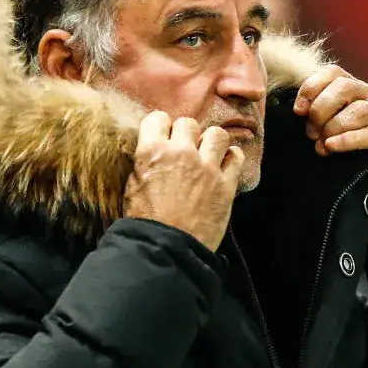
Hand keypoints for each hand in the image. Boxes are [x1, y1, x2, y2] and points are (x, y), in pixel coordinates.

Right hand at [122, 111, 245, 250]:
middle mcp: (180, 152)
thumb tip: (153, 152)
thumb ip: (144, 164)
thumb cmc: (144, 222)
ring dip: (211, 143)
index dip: (161, 128)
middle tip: (185, 152)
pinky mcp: (225, 184)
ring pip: (216, 133)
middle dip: (186, 135)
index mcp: (152, 151)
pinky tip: (224, 167)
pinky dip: (231, 159)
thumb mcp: (132, 187)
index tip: (164, 139)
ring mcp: (206, 167)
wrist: (166, 250)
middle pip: (188, 123)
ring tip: (207, 156)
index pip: (158, 118)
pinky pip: (236, 156)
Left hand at [292, 65, 367, 218]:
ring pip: (359, 109)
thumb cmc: (362, 162)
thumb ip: (323, 119)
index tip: (298, 110)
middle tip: (311, 134)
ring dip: (334, 127)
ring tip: (322, 146)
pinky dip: (349, 139)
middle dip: (321, 109)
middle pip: (345, 87)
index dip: (312, 87)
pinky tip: (333, 146)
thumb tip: (299, 111)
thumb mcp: (338, 135)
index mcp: (362, 91)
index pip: (335, 73)